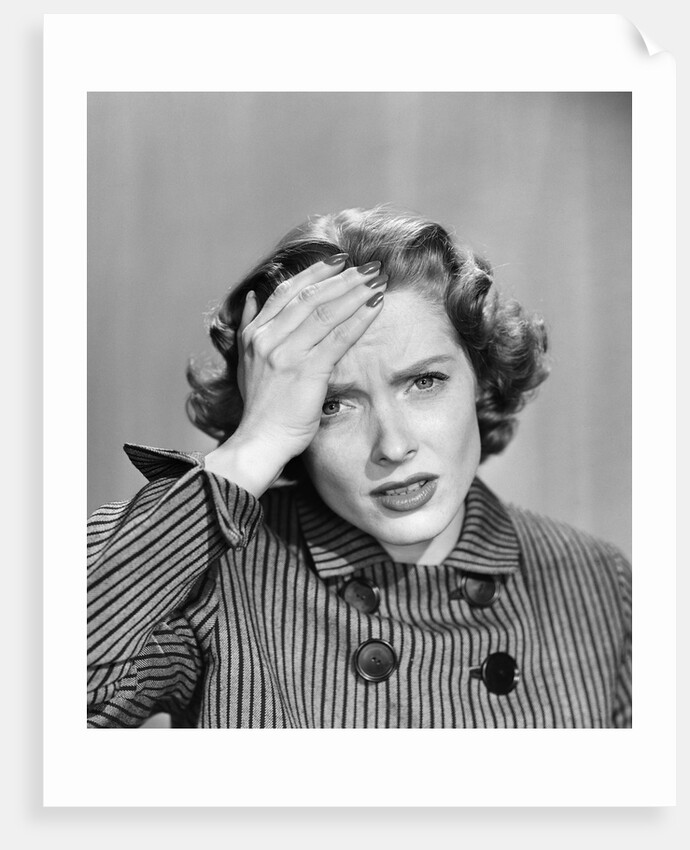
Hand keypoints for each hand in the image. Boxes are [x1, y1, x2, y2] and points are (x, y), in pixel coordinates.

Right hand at [204, 255, 386, 495]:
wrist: (259, 442)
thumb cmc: (260, 408)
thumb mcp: (245, 362)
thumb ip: (248, 327)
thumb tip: (251, 296)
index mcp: (254, 333)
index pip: (287, 292)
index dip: (315, 273)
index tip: (338, 261)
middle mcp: (268, 338)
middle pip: (310, 295)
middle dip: (343, 277)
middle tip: (368, 266)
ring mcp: (286, 353)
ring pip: (325, 311)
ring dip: (355, 291)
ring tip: (378, 279)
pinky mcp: (306, 371)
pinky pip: (338, 337)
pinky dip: (359, 318)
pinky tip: (376, 305)